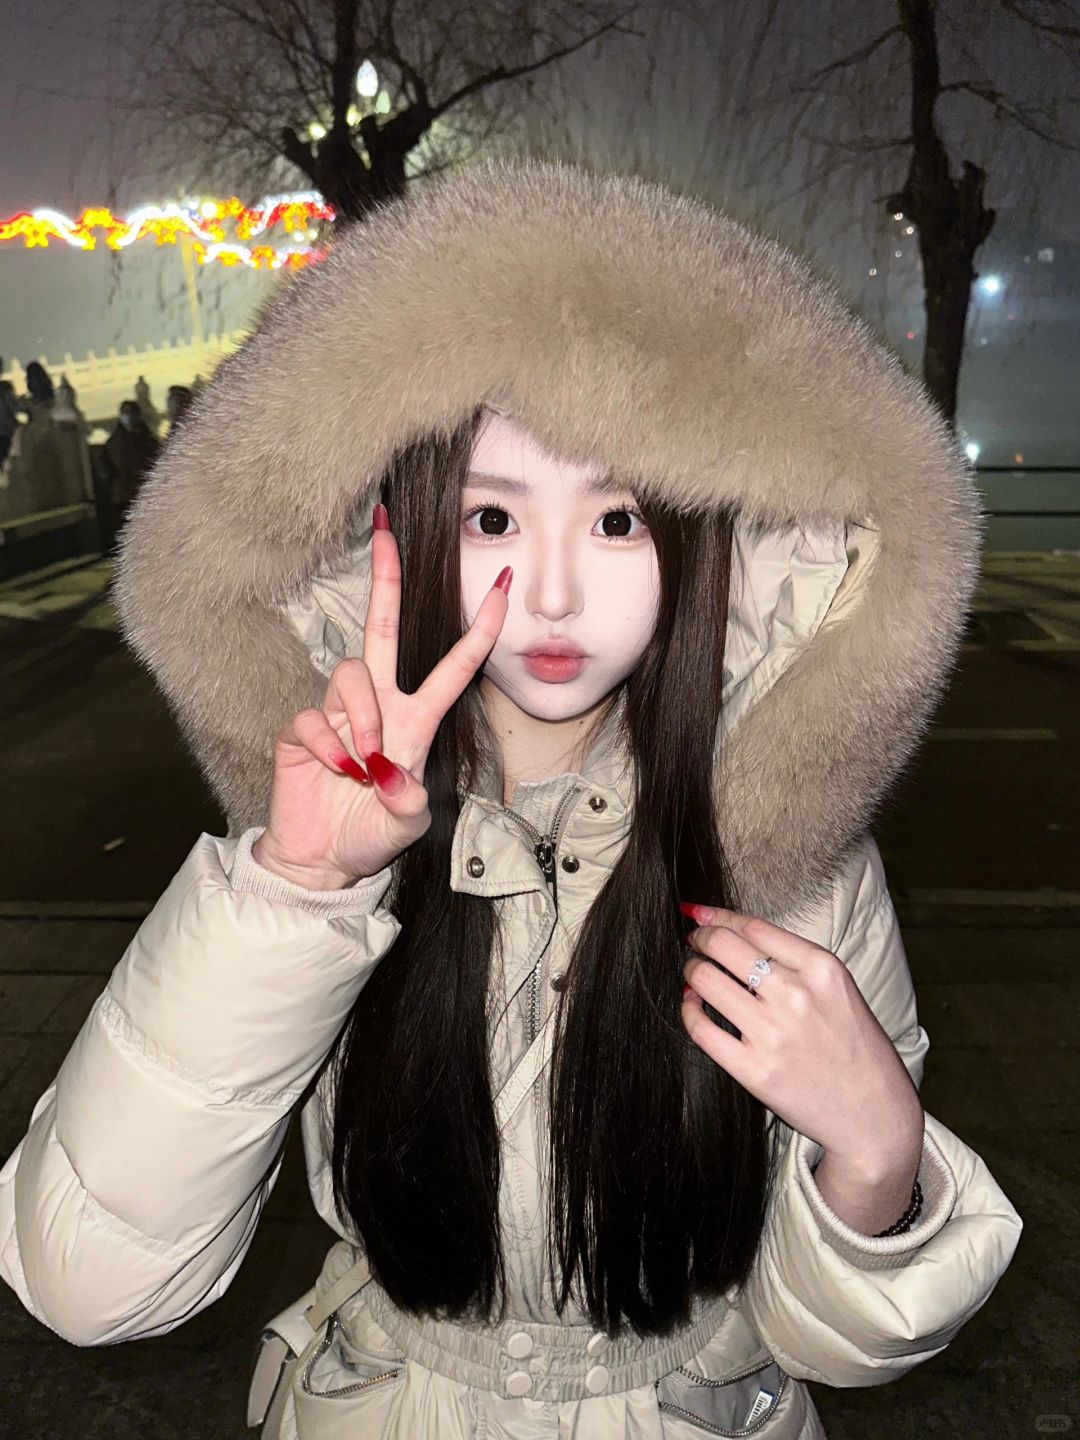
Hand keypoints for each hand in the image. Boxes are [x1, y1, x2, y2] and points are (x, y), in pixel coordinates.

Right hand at [252, 504, 511, 888]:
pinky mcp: (301, 730)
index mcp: (416, 720)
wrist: (323, 861)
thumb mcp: (407, 823)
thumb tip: (392, 774)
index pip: (454, 666)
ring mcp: (336, 714)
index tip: (504, 588)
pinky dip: (327, 746)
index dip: (480, 629)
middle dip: (385, 578)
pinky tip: (335, 772)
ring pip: (351, 676)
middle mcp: (378, 706)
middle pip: (382, 628)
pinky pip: (312, 717)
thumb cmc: (371, 835)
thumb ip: (409, 800)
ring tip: (364, 764)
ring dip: (361, 718)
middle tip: (385, 530)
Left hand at [680, 904, 923, 1177]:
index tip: (698, 913)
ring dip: (692, 972)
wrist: (874, 1114)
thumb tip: (735, 932)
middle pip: (722, 945)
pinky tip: (693, 1006)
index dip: (717, 916)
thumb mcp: (839, 989)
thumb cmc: (856, 1047)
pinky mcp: (754, 1070)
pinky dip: (689, 1010)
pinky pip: (700, 1028)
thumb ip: (794, 961)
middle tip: (694, 942)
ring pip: (705, 980)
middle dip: (699, 939)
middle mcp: (796, 995)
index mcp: (822, 969)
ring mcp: (773, 1033)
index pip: (753, 927)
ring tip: (694, 975)